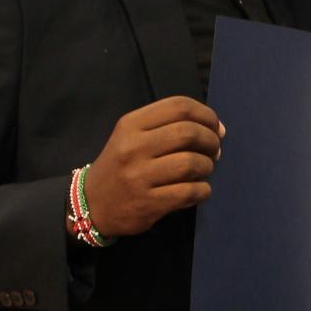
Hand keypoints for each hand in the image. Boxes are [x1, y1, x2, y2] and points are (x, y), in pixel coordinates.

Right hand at [82, 97, 224, 236]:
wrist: (93, 204)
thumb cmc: (121, 166)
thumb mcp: (132, 136)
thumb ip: (168, 127)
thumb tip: (217, 129)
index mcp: (131, 124)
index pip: (178, 106)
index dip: (206, 114)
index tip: (216, 128)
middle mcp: (133, 147)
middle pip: (188, 133)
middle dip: (211, 141)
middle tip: (214, 151)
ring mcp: (139, 176)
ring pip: (191, 163)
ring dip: (208, 166)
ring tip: (205, 170)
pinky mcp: (147, 203)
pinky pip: (189, 192)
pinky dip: (203, 190)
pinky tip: (199, 190)